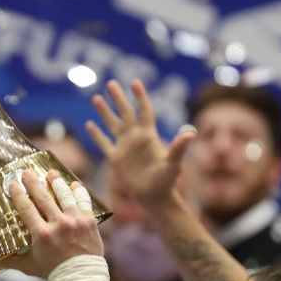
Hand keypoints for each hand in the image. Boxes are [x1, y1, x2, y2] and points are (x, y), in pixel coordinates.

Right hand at [4, 170, 102, 277]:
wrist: (81, 280)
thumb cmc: (53, 273)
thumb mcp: (29, 266)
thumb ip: (10, 261)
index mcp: (41, 235)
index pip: (26, 208)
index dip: (18, 194)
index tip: (13, 183)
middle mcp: (58, 225)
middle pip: (43, 197)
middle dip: (33, 182)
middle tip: (27, 171)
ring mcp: (75, 221)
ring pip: (64, 195)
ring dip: (56, 182)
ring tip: (51, 173)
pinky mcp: (89, 222)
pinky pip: (83, 201)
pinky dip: (78, 192)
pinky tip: (74, 184)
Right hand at [86, 79, 194, 206]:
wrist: (153, 197)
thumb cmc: (166, 181)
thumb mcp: (173, 163)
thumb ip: (179, 147)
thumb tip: (192, 132)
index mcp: (149, 136)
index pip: (144, 111)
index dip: (140, 97)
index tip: (135, 82)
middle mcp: (135, 138)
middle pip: (125, 113)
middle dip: (118, 98)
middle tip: (111, 83)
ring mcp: (124, 147)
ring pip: (112, 125)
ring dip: (105, 112)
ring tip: (97, 98)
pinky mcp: (115, 158)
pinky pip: (104, 143)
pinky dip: (96, 134)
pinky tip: (89, 124)